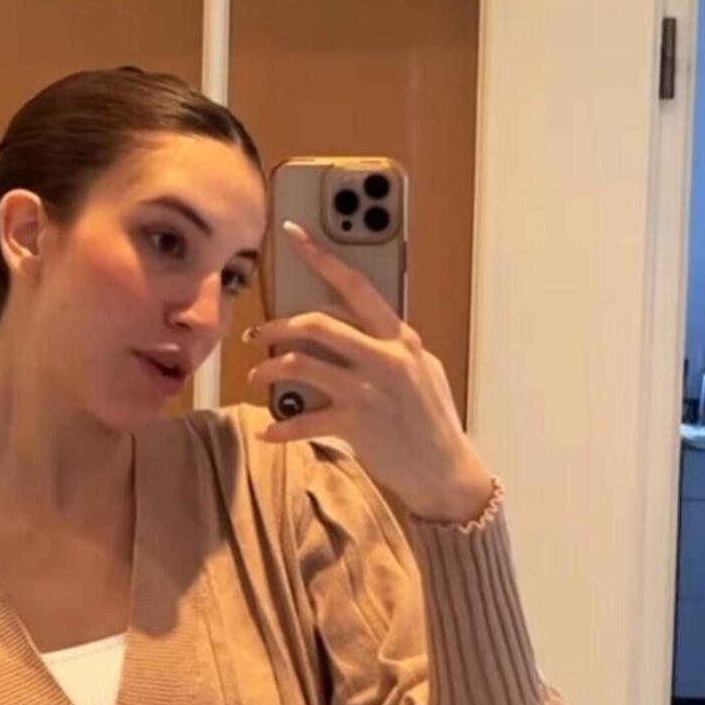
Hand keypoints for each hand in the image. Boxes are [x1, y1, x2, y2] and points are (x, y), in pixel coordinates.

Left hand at [245, 220, 494, 523]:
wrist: (444, 469)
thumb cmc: (431, 420)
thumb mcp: (421, 369)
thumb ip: (390, 345)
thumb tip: (353, 328)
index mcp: (401, 338)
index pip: (356, 285)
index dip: (321, 257)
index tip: (293, 234)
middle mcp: (385, 357)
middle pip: (316, 323)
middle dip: (277, 326)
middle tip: (259, 336)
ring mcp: (368, 390)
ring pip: (300, 364)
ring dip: (269, 370)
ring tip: (259, 377)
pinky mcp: (354, 423)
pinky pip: (302, 420)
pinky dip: (279, 426)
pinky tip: (269, 429)